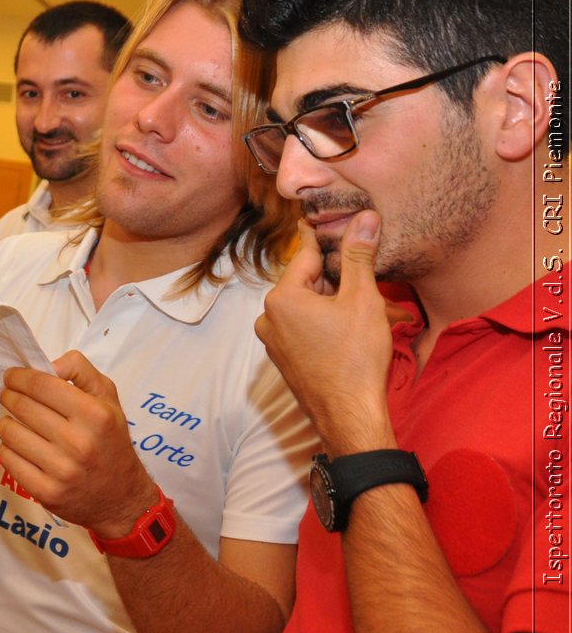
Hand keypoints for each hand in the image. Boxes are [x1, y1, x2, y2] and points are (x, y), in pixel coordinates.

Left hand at [0, 350, 158, 534]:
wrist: (121, 497)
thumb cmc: (110, 440)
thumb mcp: (108, 398)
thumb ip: (81, 371)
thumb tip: (48, 365)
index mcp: (94, 415)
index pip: (40, 385)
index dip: (18, 377)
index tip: (11, 376)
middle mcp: (78, 442)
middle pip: (21, 407)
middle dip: (8, 396)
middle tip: (7, 395)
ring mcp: (61, 470)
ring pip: (10, 433)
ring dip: (4, 422)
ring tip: (11, 420)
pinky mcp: (46, 492)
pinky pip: (9, 460)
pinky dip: (7, 447)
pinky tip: (17, 444)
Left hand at [255, 214, 394, 452]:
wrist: (349, 415)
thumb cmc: (356, 358)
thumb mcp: (363, 299)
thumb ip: (359, 256)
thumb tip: (364, 218)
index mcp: (281, 298)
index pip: (308, 256)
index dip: (330, 242)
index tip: (338, 225)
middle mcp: (267, 317)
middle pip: (306, 282)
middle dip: (335, 279)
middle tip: (365, 278)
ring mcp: (272, 340)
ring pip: (306, 306)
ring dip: (332, 302)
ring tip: (363, 308)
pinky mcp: (283, 358)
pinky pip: (303, 328)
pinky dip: (324, 323)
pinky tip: (348, 330)